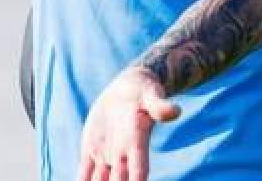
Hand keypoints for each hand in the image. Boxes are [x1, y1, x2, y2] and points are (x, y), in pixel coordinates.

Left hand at [77, 66, 180, 180]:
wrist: (126, 89)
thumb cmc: (144, 91)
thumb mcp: (152, 95)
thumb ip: (160, 106)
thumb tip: (176, 111)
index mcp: (137, 142)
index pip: (139, 168)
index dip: (137, 180)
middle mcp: (122, 153)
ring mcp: (106, 154)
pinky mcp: (91, 149)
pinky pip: (85, 172)